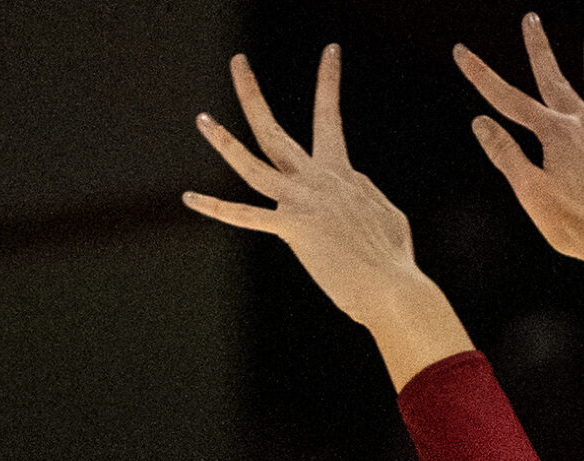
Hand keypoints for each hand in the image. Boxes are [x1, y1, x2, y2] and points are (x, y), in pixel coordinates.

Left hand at [185, 47, 473, 388]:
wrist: (394, 286)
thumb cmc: (393, 260)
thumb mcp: (386, 215)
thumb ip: (364, 195)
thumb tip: (355, 186)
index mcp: (342, 173)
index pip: (328, 122)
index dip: (328, 82)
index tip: (329, 51)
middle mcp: (319, 179)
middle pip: (276, 130)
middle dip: (253, 93)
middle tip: (237, 60)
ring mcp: (303, 201)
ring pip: (253, 164)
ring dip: (223, 141)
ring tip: (201, 118)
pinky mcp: (293, 228)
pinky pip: (245, 216)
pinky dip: (215, 208)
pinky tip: (189, 198)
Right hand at [454, 16, 583, 321]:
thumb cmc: (574, 226)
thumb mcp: (530, 193)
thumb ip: (505, 154)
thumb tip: (480, 121)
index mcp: (554, 133)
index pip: (508, 99)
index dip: (481, 75)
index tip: (461, 51)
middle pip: (555, 77)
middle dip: (540, 47)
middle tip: (531, 18)